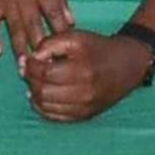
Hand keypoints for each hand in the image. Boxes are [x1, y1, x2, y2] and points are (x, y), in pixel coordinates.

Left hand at [20, 28, 154, 124]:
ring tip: (36, 82)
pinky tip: (43, 96)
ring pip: (46, 107)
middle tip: (29, 71)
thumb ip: (49, 43)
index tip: (27, 59)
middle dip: (31, 80)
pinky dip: (44, 108)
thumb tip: (32, 58)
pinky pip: (56, 118)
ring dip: (35, 94)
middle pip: (42, 92)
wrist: (128, 65)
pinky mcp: (86, 115)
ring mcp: (85, 107)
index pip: (44, 74)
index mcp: (82, 70)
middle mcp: (84, 93)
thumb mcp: (75, 36)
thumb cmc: (98, 48)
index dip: (30, 66)